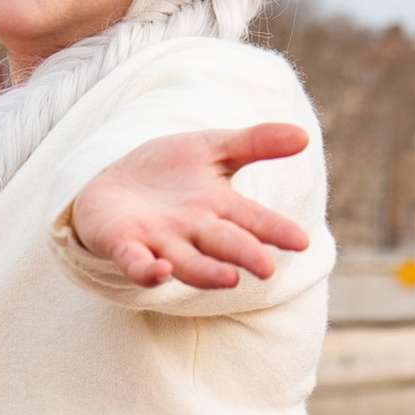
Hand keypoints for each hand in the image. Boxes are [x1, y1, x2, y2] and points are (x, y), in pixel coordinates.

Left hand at [67, 122, 310, 290]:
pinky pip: (136, 262)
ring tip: (228, 279)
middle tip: (266, 268)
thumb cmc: (167, 171)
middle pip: (223, 244)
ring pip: (186, 261)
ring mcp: (159, 241)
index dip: (275, 231)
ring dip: (205, 272)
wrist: (110, 183)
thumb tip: (304, 135)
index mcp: (218, 207)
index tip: (300, 242)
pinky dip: (147, 270)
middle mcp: (193, 231)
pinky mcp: (124, 245)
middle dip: (244, 255)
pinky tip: (160, 271)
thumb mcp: (211, 147)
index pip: (253, 220)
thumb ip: (255, 143)